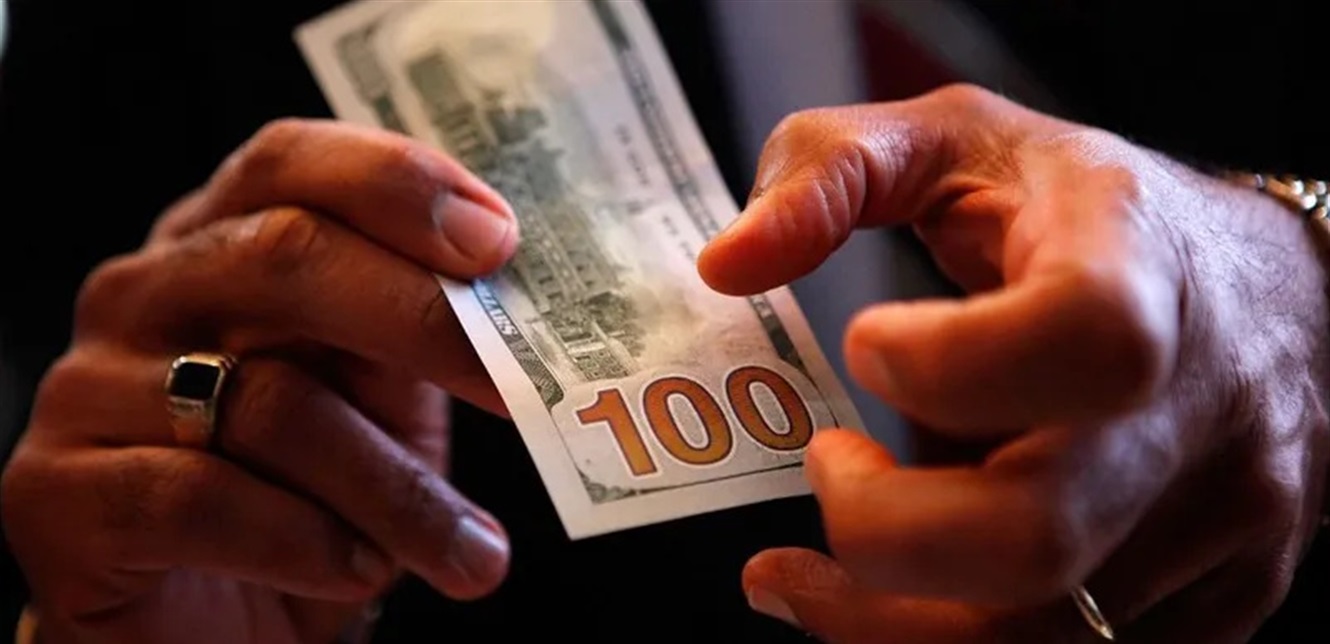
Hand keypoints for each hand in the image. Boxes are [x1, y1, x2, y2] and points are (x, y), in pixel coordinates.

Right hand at [1, 119, 519, 643]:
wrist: (207, 623)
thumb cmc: (305, 494)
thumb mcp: (375, 396)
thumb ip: (418, 332)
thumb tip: (524, 302)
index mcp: (222, 243)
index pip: (292, 163)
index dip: (396, 185)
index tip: (497, 240)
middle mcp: (144, 294)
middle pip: (284, 256)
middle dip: (420, 321)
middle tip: (515, 392)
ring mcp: (91, 389)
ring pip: (269, 401)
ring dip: (396, 491)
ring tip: (467, 549)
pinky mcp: (60, 494)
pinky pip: (202, 498)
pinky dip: (307, 542)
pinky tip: (359, 572)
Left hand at [698, 85, 1329, 642]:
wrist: (1254, 289)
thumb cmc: (1086, 214)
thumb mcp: (957, 142)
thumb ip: (831, 174)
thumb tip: (727, 265)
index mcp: (1140, 267)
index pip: (1083, 339)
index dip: (947, 367)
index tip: (865, 348)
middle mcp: (1201, 408)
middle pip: (1038, 535)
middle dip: (879, 533)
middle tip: (827, 469)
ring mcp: (1223, 521)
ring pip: (1046, 637)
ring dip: (890, 621)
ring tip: (810, 573)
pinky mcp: (1221, 597)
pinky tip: (893, 606)